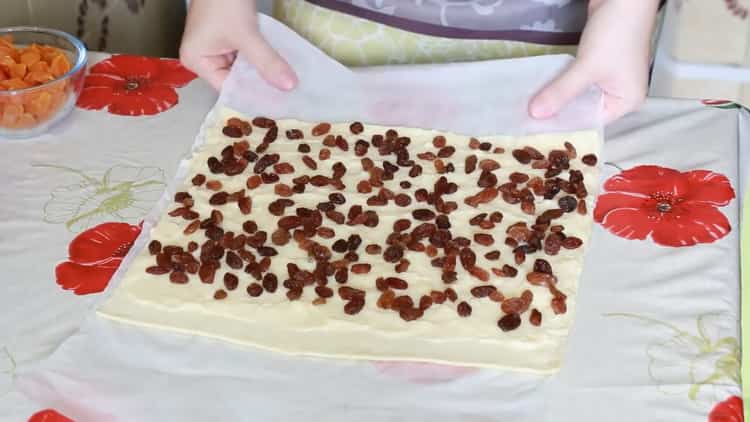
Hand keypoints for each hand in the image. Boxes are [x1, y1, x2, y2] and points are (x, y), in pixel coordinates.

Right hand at [179, 0, 296, 90]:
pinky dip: (261, 60)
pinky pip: (246, 56)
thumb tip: (288, 86)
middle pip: (235, 79)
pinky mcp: (228, 39)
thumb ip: (267, 62)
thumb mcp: (247, 34)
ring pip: (243, 68)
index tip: (277, 105)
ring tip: (286, 86)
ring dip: (262, 72)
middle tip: (286, 98)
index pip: (227, 87)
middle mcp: (202, 58)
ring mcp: (215, 48)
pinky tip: (279, 68)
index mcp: (196, 61)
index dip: (252, 94)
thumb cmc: (224, 0)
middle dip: (259, 85)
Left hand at [529, 0, 659, 123]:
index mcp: (626, 102)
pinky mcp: (597, 65)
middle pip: (584, 110)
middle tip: (528, 122)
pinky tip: (541, 91)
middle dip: (559, 113)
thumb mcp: (586, 66)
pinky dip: (562, 84)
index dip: (565, 126)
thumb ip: (561, 92)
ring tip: (529, 110)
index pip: (592, 122)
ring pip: (578, 96)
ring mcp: (609, 79)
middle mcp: (619, 95)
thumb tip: (534, 114)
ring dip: (558, 98)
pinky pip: (576, 81)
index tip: (536, 131)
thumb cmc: (614, 34)